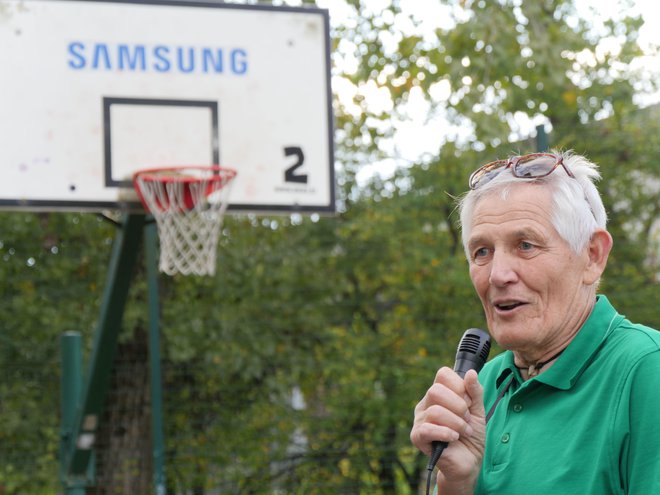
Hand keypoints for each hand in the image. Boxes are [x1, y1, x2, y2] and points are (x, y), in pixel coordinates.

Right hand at [410, 367, 485, 491]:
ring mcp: (420, 420)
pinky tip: (454, 438)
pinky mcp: (417, 437)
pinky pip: (427, 429)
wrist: (469, 463)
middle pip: (436, 391)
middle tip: (466, 419)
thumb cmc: (471, 436)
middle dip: (458, 406)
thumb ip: (475, 392)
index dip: (459, 385)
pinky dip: (445, 433)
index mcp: (439, 394)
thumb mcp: (478, 411)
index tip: (469, 401)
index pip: (442, 374)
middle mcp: (426, 404)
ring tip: (463, 432)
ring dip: (456, 423)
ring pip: (435, 411)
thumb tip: (471, 373)